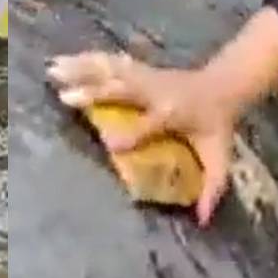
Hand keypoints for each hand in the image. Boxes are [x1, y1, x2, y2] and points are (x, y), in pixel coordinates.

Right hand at [46, 50, 243, 226]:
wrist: (223, 84)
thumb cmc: (217, 124)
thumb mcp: (219, 156)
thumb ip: (213, 187)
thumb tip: (204, 219)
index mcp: (173, 114)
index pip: (150, 124)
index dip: (131, 134)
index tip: (107, 144)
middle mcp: (156, 92)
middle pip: (121, 89)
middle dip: (93, 92)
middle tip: (64, 96)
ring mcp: (146, 77)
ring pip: (110, 69)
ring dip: (81, 67)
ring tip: (53, 68)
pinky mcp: (139, 69)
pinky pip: (110, 62)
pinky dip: (86, 59)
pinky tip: (65, 58)